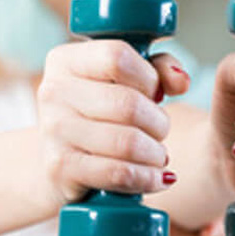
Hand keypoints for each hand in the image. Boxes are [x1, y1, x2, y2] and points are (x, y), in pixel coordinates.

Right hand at [37, 40, 189, 203]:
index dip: (148, 77)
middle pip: (129, 104)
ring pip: (128, 142)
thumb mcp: (122, 79)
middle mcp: (53, 91)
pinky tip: (155, 177)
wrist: (58, 162)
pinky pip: (118, 173)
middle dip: (159, 123)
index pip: (117, 57)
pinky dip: (146, 178)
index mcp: (65, 60)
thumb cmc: (98, 113)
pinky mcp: (60, 168)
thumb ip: (157, 68)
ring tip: (157, 155)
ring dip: (156, 153)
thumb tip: (181, 81)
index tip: (152, 93)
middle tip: (159, 131)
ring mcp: (54, 130)